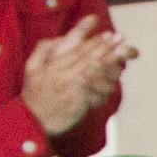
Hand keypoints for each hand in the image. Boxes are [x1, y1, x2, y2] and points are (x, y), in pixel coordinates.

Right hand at [21, 20, 130, 135]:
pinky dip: (108, 85)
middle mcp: (65, 76)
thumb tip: (60, 37)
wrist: (33, 121)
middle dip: (108, 48)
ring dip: (112, 64)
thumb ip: (44, 49)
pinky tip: (116, 79)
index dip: (95, 41)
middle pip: (91, 59)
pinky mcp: (81, 104)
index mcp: (54, 66)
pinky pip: (98, 93)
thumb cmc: (34, 94)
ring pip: (98, 74)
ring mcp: (74, 91)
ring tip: (125, 55)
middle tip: (122, 39)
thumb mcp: (31, 67)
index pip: (78, 50)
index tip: (109, 34)